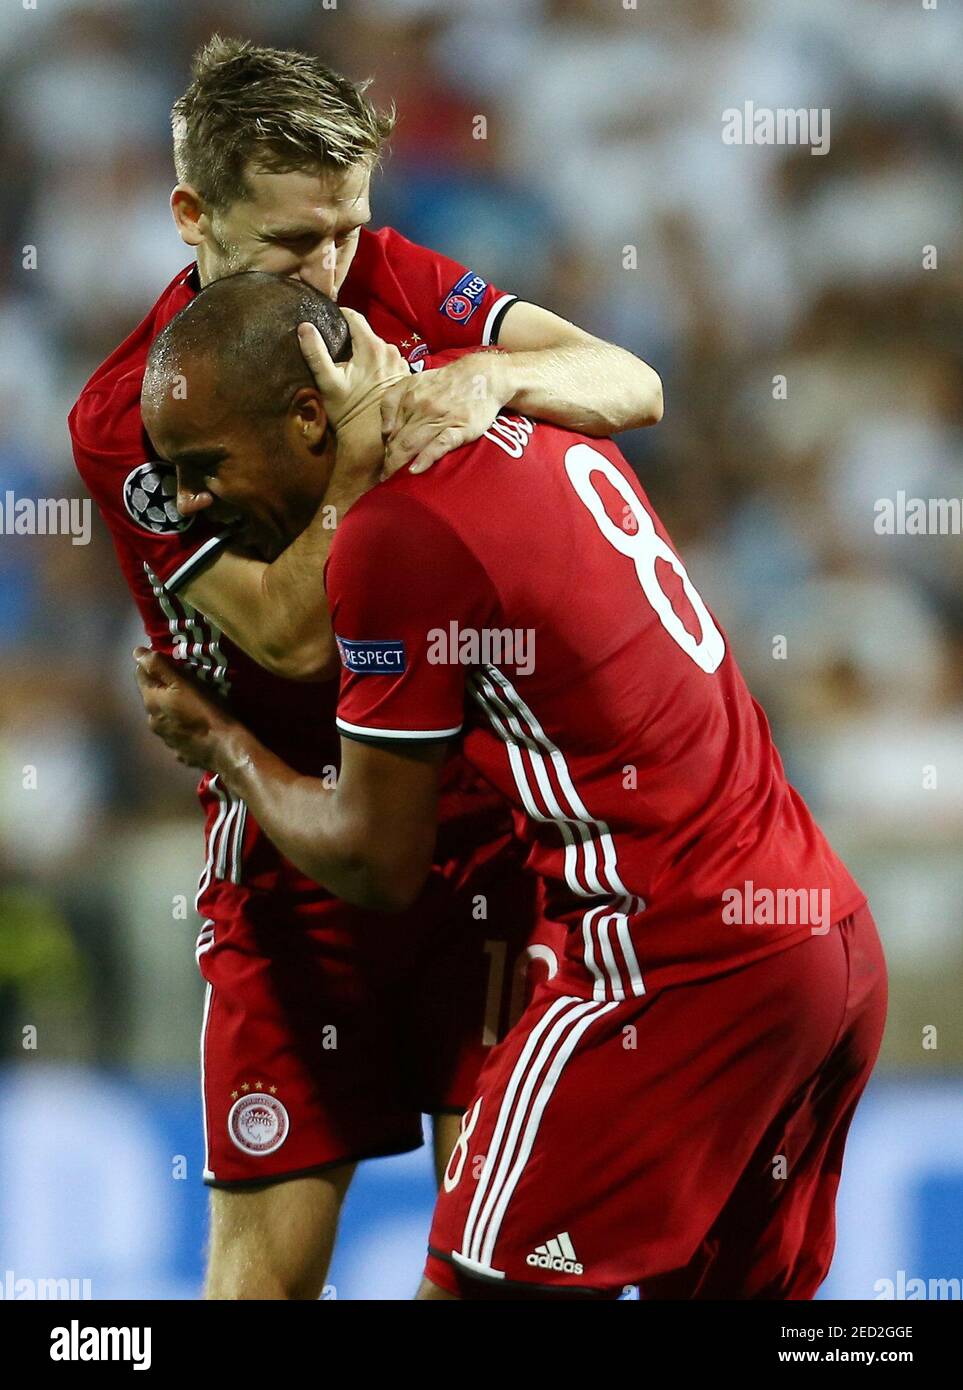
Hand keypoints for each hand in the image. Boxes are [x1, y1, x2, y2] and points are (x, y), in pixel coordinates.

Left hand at [134, 648, 236, 770]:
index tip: (167, 658)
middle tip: (182, 679)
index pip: (141, 674)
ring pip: (163, 716)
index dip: (152, 663)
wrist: (224, 747)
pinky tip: (194, 725)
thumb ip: (158, 666)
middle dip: (162, 686)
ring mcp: (165, 739)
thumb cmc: (205, 710)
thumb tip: (136, 652)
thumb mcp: (183, 683)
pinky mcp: (179, 751)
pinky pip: (176, 733)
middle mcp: (152, 720)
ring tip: (189, 703)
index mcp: (151, 701)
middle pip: (152, 696)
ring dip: (171, 707)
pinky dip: (181, 726)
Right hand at [298, 308, 408, 431]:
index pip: (354, 316)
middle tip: (336, 347)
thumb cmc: (348, 410)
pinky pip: (387, 359)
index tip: (329, 320)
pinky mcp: (404, 374)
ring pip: (377, 346)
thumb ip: (316, 353)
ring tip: (351, 363)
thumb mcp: (328, 382)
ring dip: (364, 350)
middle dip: (351, 336)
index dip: (339, 315)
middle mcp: (390, 350)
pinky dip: (377, 362)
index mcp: (372, 346)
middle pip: (366, 332)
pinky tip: (367, 375)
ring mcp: (400, 362)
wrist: (371, 437)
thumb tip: (304, 327)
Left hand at [381, 351, 510, 475]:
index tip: (382, 467)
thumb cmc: (446, 383)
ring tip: (394, 482)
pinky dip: (426, 458)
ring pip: (413, 444)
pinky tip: (415, 470)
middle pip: (398, 441)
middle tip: (385, 480)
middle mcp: (422, 407)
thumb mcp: (413, 381)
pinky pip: (440, 444)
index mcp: (409, 398)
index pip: (390, 431)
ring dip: (400, 465)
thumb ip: (392, 401)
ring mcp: (441, 418)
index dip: (384, 451)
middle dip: (389, 463)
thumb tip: (385, 432)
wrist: (482, 376)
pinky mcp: (460, 428)